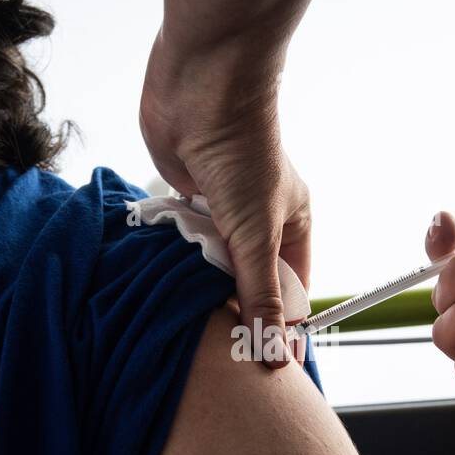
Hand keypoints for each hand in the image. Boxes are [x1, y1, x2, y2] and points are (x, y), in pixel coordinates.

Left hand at [140, 38, 310, 366]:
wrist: (201, 85)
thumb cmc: (245, 149)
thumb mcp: (257, 233)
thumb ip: (260, 294)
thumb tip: (273, 353)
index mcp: (293, 226)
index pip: (291, 292)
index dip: (280, 328)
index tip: (264, 370)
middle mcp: (258, 221)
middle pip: (247, 283)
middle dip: (233, 312)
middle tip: (219, 358)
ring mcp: (219, 211)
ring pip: (209, 265)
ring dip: (198, 286)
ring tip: (187, 325)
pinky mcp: (182, 199)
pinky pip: (178, 244)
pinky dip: (172, 260)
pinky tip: (161, 284)